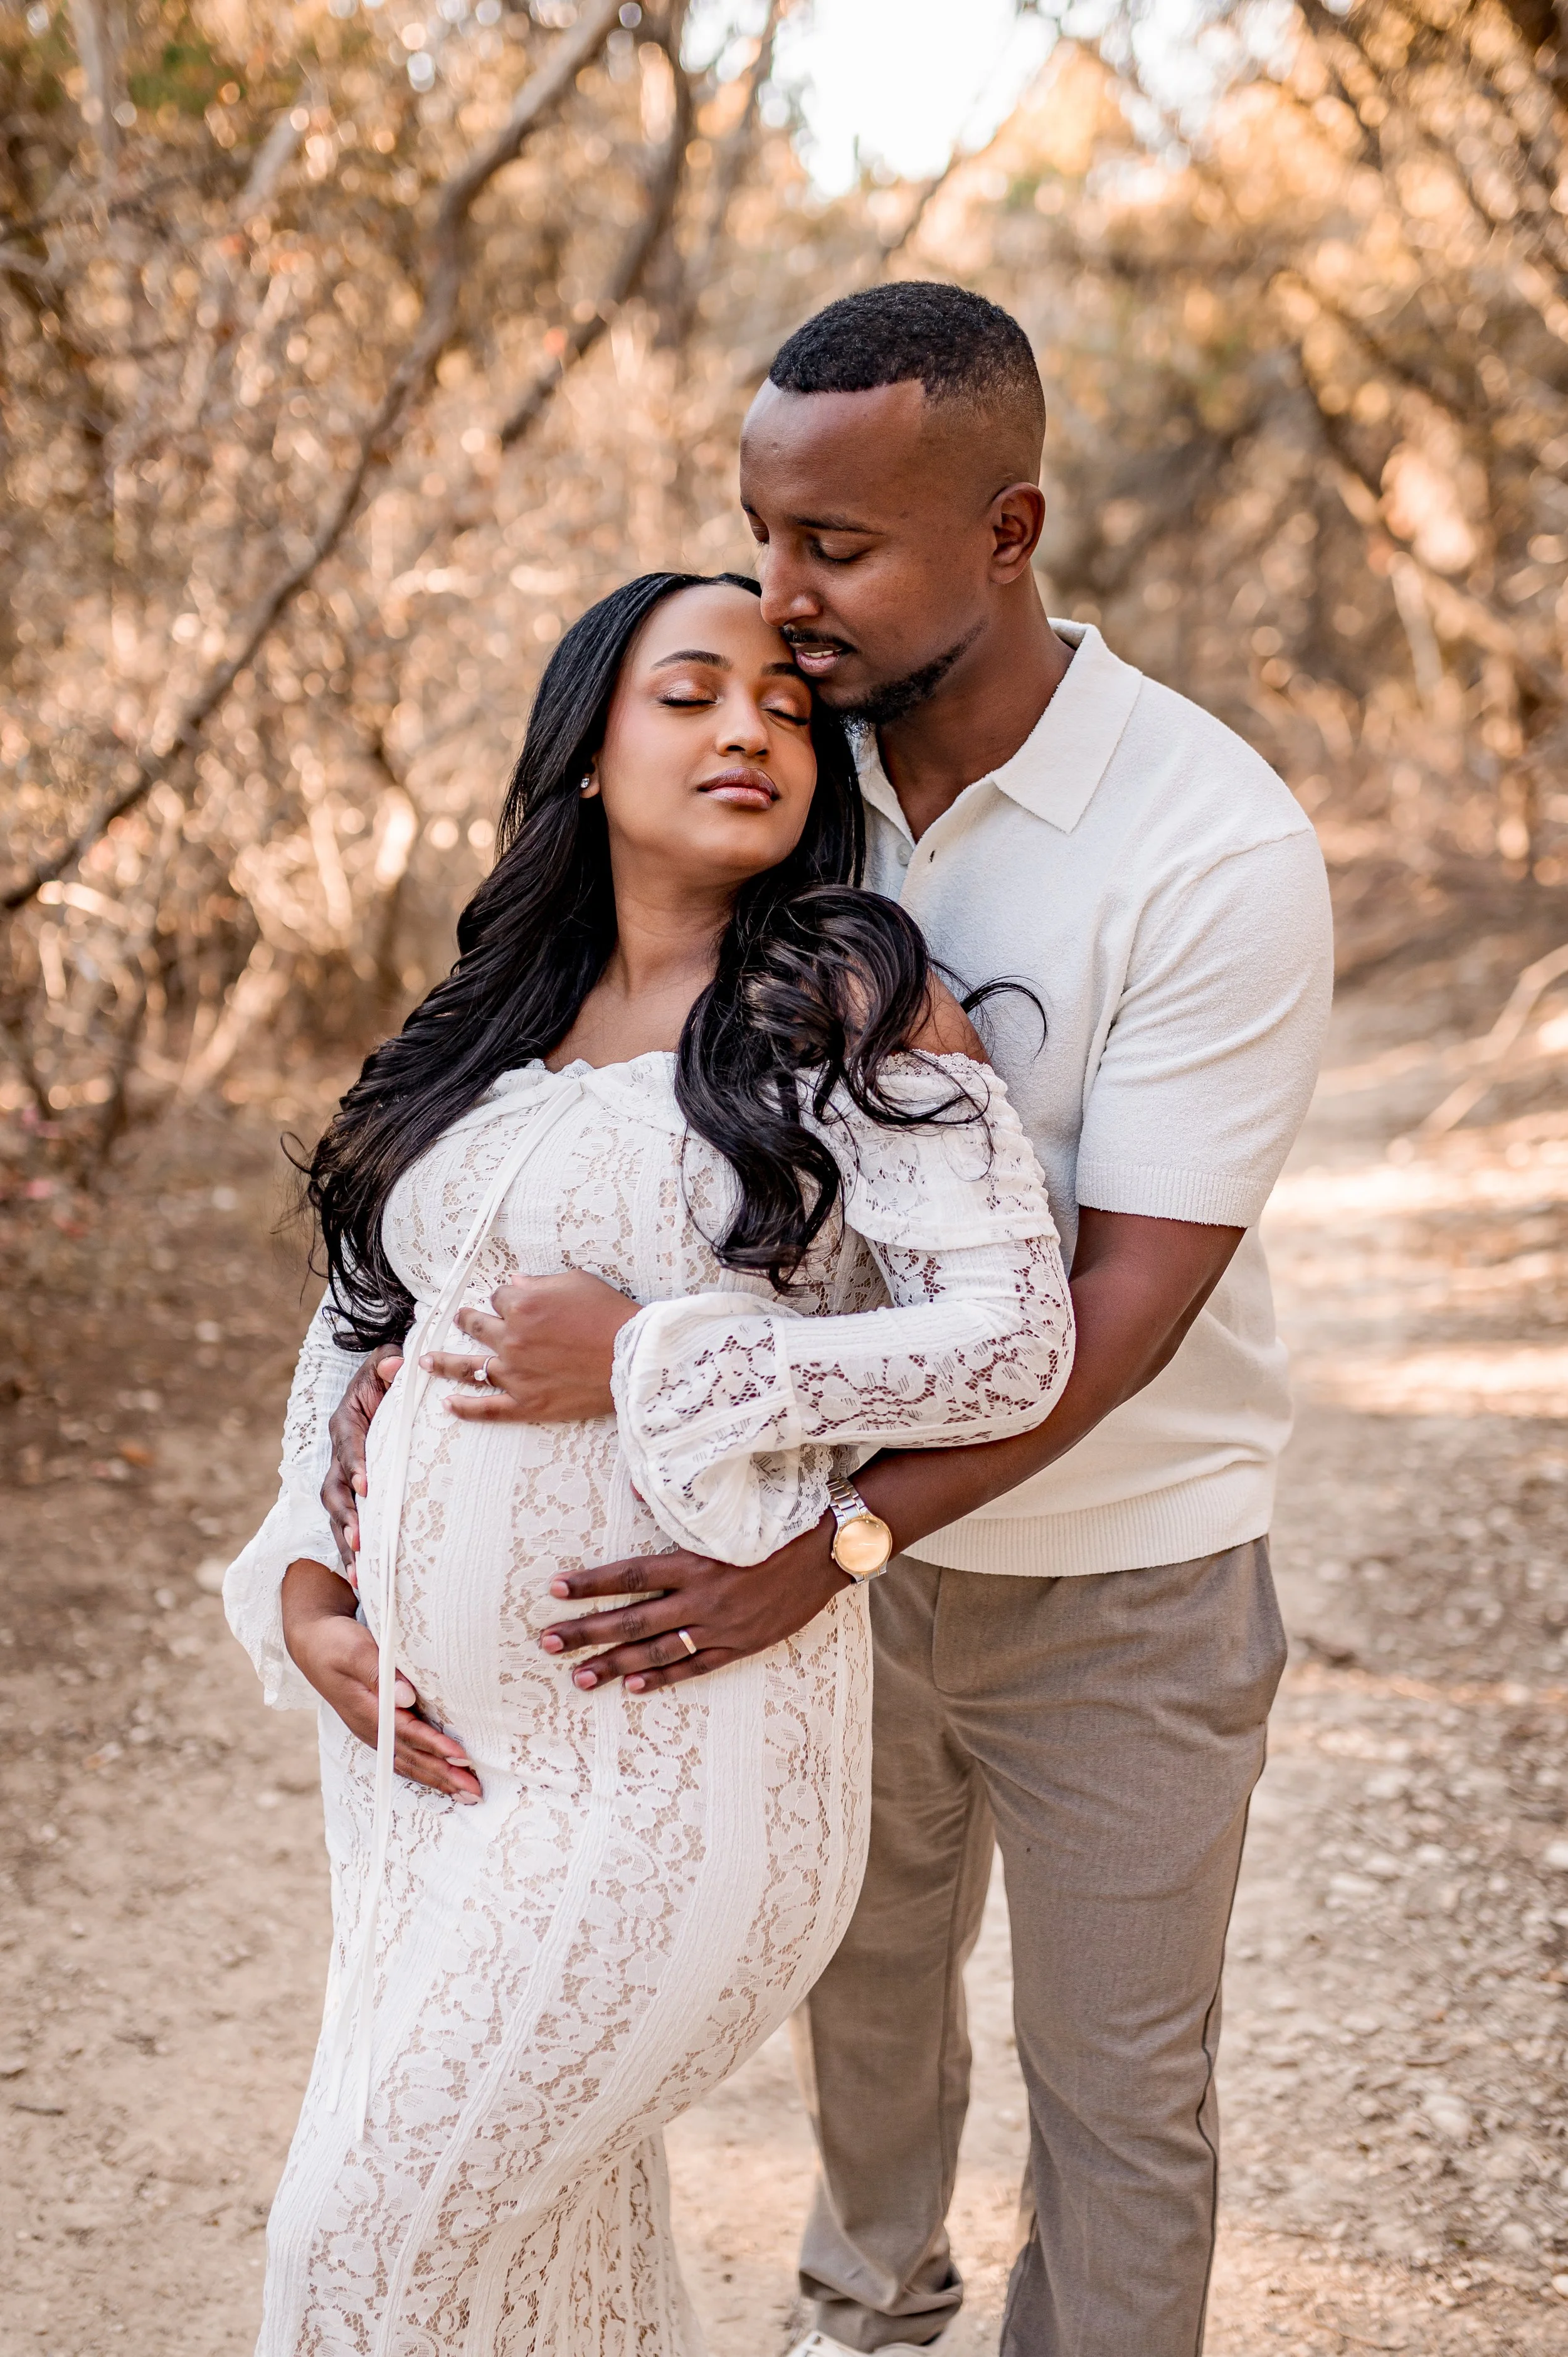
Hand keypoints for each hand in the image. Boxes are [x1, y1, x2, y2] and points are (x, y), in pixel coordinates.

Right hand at [281, 1559, 480, 1800]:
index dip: (434, 1746)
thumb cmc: (335, 1642)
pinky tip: (442, 1780)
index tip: (462, 1757)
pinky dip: (424, 1771)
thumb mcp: (354, 1650)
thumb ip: (378, 1673)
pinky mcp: (376, 1729)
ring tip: (467, 1795)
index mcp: (366, 1709)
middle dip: (443, 1776)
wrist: (312, 1643)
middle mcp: (370, 1728)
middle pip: (411, 1757)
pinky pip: (402, 1757)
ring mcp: (372, 1732)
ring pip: (408, 1763)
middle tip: (475, 1793)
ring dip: (437, 1780)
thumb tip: (406, 1697)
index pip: (407, 1733)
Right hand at [323, 1342, 403, 1570]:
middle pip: (333, 1490)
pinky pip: (346, 1525)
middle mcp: (338, 1454)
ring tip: (359, 1573)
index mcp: (346, 1424)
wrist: (380, 1386)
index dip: (355, 1466)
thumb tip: (397, 1363)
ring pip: (336, 1515)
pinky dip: (352, 1553)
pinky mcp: (352, 1495)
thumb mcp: (386, 1362)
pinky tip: (363, 1580)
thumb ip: (389, 1362)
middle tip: (359, 1540)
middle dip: (346, 1517)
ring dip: (346, 1542)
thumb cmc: (387, 1377)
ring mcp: (341, 1478)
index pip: (349, 1447)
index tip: (367, 1486)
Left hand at [420, 1270, 637, 1424]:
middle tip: (460, 1319)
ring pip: (469, 1367)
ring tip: (425, 1362)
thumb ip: (541, 1283)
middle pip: (477, 1326)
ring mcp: (515, 1374)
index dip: (506, 1298)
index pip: (499, 1297)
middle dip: (467, 1319)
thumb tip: (516, 1284)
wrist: (634, 1358)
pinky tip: (449, 1405)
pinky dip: (466, 1408)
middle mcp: (511, 1339)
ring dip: (444, 1363)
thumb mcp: (577, 1283)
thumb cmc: (610, 1316)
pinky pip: (488, 1408)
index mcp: (522, 1305)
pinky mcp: (527, 1403)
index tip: (514, 1300)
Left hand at [539, 1512, 849, 1692]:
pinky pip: (696, 1667)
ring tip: (580, 1678)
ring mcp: (722, 1627)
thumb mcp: (729, 1508)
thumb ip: (678, 1503)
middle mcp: (703, 1599)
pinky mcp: (742, 1644)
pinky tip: (635, 1687)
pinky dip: (664, 1677)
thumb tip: (633, 1483)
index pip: (630, 1575)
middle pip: (632, 1619)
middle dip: (586, 1633)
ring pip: (658, 1651)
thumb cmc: (779, 1519)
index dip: (590, 1584)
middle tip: (546, 1644)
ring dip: (616, 1664)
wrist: (832, 1549)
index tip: (554, 1590)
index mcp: (695, 1561)